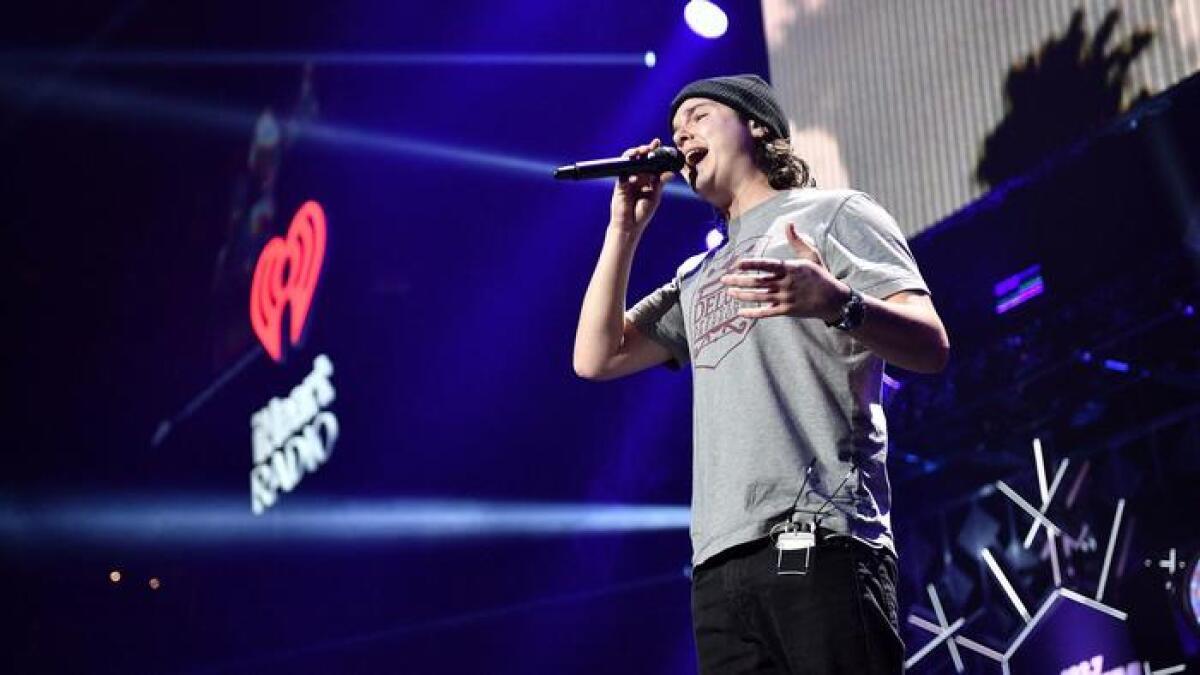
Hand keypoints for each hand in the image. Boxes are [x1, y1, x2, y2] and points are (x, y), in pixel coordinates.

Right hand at [609, 138, 674, 233]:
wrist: (630, 225)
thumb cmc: (642, 213)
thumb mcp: (655, 196)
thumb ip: (660, 183)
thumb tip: (670, 172)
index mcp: (648, 179)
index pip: (651, 162)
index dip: (655, 152)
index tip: (659, 143)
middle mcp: (638, 177)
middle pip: (641, 159)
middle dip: (646, 150)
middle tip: (652, 146)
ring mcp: (628, 179)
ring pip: (631, 161)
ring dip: (636, 154)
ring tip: (642, 150)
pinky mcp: (620, 184)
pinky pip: (623, 171)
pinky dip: (629, 167)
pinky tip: (635, 170)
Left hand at [720, 223, 850, 320]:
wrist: (835, 300)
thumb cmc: (821, 276)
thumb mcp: (811, 255)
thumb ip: (797, 241)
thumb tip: (788, 223)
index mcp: (791, 268)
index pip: (767, 265)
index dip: (751, 264)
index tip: (737, 264)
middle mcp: (786, 283)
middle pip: (758, 282)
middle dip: (738, 281)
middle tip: (723, 279)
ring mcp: (786, 298)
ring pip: (759, 297)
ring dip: (742, 295)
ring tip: (729, 292)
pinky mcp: (787, 311)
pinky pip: (766, 312)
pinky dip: (753, 313)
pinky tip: (741, 312)